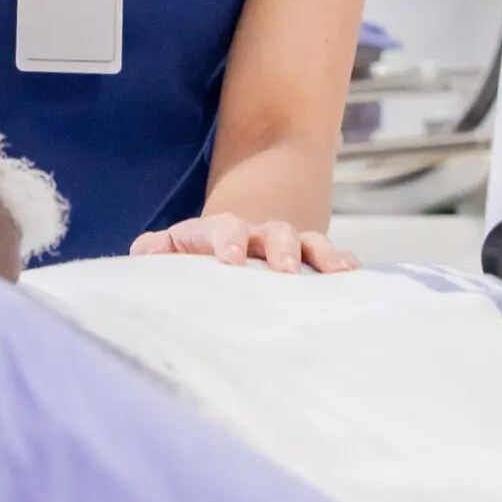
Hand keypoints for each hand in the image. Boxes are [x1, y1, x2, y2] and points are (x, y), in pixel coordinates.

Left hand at [130, 213, 359, 273]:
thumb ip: (158, 249)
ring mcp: (290, 247)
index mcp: (224, 233)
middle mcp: (261, 236)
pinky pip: (332, 259)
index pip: (225, 230)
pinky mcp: (312, 262)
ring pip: (310, 242)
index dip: (229, 240)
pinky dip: (345, 265)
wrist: (243, 223)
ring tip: (339, 272)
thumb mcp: (178, 246)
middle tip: (286, 270)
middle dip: (281, 248)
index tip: (232, 258)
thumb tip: (144, 253)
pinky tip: (357, 278)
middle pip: (276, 233)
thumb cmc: (203, 250)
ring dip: (324, 255)